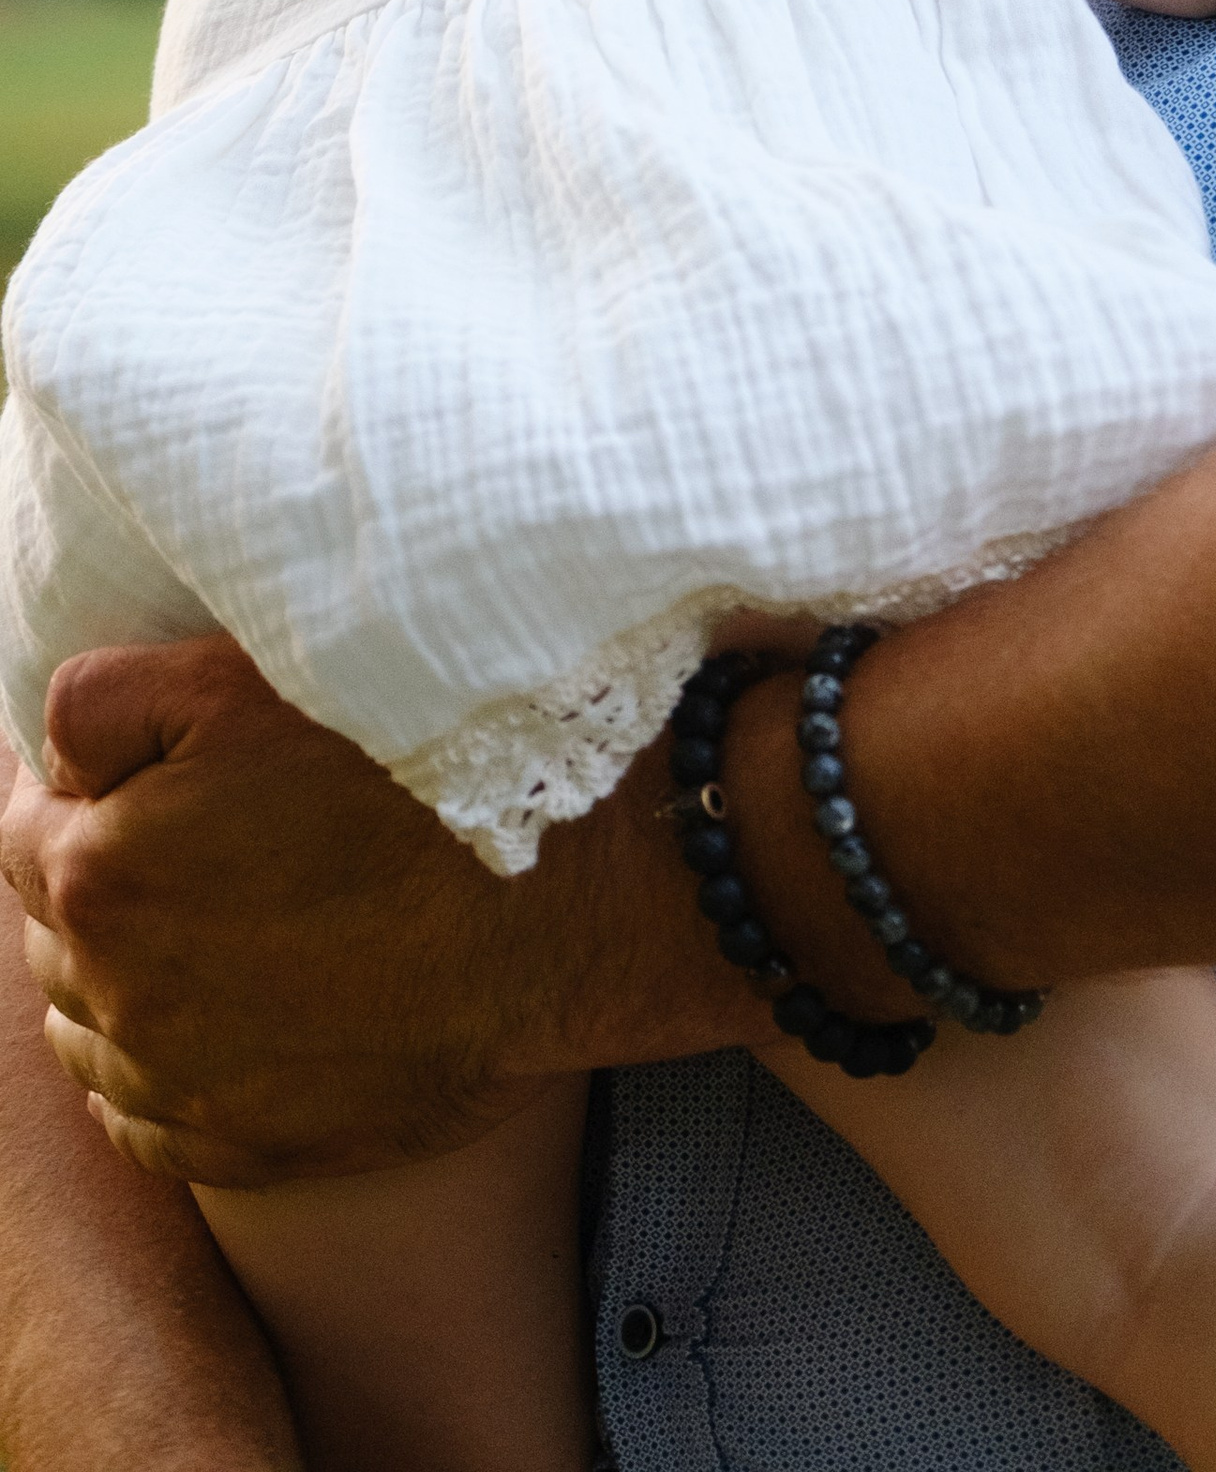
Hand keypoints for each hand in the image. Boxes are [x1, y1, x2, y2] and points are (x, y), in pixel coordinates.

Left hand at [2, 637, 756, 1186]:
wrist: (555, 907)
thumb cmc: (416, 774)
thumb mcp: (243, 677)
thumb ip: (109, 701)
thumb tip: (55, 751)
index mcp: (104, 870)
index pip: (24, 829)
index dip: (68, 790)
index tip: (118, 772)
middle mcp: (121, 990)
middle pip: (57, 934)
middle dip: (97, 883)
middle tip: (182, 838)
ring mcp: (182, 1080)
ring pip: (91, 1033)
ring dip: (118, 981)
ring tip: (197, 930)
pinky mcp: (246, 1145)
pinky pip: (144, 1120)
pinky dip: (153, 1074)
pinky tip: (206, 1026)